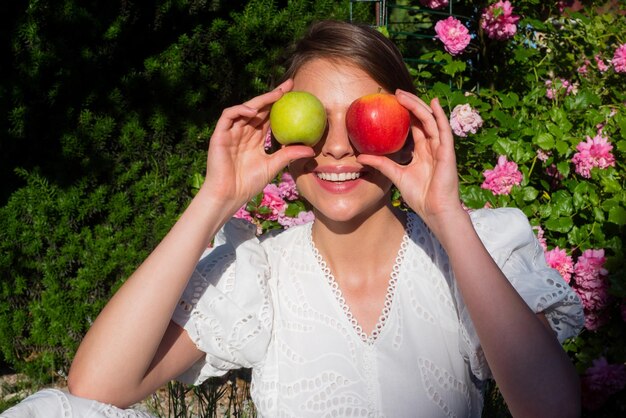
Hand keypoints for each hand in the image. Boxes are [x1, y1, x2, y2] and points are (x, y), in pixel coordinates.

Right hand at [202, 79, 314, 212]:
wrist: (229, 195)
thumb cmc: (249, 183)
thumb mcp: (274, 166)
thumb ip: (289, 155)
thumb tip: (312, 149)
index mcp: (255, 138)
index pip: (269, 116)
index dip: (281, 104)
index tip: (297, 94)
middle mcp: (244, 131)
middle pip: (259, 108)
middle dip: (273, 94)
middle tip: (289, 85)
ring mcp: (231, 132)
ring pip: (245, 109)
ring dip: (260, 100)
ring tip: (276, 95)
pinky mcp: (220, 134)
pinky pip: (229, 115)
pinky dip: (240, 110)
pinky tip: (254, 112)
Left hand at [356, 90, 462, 225]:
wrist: (435, 211)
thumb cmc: (420, 196)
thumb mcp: (396, 175)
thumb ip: (381, 164)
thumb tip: (360, 157)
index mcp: (423, 151)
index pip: (414, 127)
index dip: (404, 113)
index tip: (391, 102)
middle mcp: (433, 146)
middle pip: (422, 119)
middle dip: (410, 104)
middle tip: (394, 93)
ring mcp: (441, 148)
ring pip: (430, 120)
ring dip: (418, 105)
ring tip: (404, 94)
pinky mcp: (447, 152)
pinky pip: (443, 130)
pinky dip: (439, 116)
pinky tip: (432, 103)